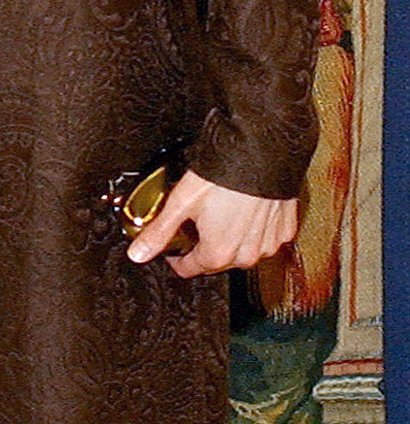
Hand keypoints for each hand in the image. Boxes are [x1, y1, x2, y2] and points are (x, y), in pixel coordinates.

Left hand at [127, 168, 298, 278]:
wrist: (262, 154)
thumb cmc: (223, 177)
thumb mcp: (181, 203)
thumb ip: (159, 232)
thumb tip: (137, 254)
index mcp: (217, 253)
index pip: (189, 269)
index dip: (177, 257)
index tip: (175, 246)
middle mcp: (245, 255)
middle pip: (216, 262)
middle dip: (203, 248)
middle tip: (196, 224)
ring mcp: (268, 244)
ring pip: (243, 252)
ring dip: (231, 241)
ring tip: (222, 215)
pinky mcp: (285, 230)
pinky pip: (266, 238)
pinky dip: (256, 231)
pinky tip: (247, 212)